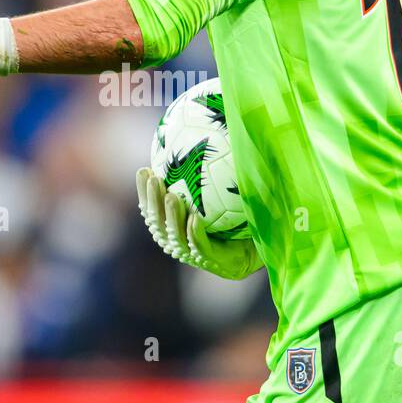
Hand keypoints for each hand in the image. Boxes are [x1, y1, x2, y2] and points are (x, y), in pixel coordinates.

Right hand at [136, 167, 263, 279]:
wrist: (257, 243)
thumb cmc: (235, 215)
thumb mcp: (217, 193)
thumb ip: (201, 174)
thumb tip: (196, 140)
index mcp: (172, 227)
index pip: (151, 209)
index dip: (144, 191)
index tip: (144, 169)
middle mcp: (177, 242)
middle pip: (158, 223)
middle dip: (153, 200)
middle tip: (154, 178)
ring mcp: (193, 254)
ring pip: (176, 235)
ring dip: (171, 215)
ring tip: (171, 196)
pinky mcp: (212, 261)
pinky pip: (200, 247)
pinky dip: (195, 233)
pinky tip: (194, 218)